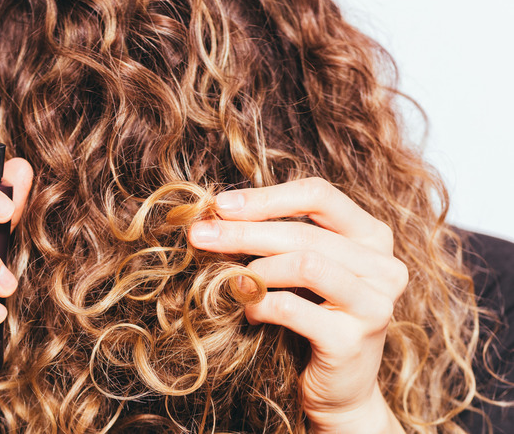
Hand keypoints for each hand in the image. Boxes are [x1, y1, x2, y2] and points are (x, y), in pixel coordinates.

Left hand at [188, 178, 407, 432]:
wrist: (339, 389)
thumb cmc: (313, 317)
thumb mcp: (301, 269)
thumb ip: (277, 237)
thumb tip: (218, 213)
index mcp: (372, 237)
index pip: (319, 195)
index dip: (266, 197)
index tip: (220, 205)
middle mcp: (384, 266)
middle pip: (304, 232)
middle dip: (243, 231)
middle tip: (199, 235)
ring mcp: (374, 304)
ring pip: (305, 264)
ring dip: (256, 269)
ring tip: (232, 281)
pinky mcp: (352, 340)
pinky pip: (292, 308)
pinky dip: (260, 305)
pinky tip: (249, 312)